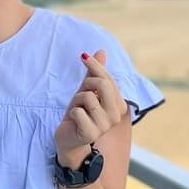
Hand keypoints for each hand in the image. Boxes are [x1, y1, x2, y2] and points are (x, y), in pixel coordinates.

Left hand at [54, 50, 126, 166]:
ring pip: (88, 97)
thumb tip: (101, 51)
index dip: (94, 65)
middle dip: (86, 85)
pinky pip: (77, 111)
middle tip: (81, 96)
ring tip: (78, 111)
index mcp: (119, 104)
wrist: (69, 138)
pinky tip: (75, 121)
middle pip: (102, 84)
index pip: (108, 78)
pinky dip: (72, 113)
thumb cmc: (80, 113)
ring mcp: (105, 125)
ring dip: (77, 101)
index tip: (83, 57)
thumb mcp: (87, 90)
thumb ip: (95, 73)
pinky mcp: (90, 133)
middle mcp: (116, 115)